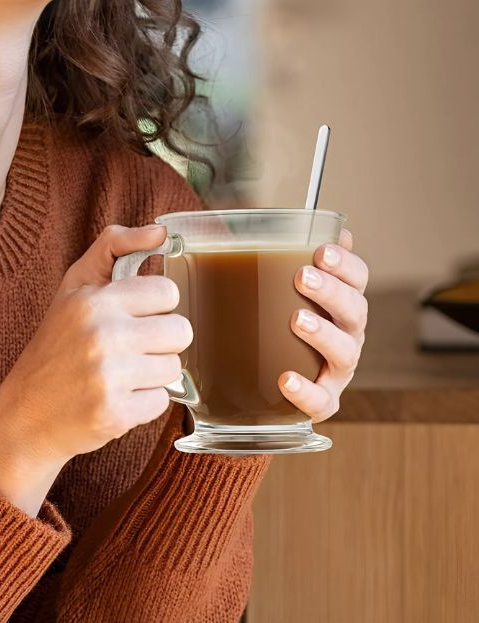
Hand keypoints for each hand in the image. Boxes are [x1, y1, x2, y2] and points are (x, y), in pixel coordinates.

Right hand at [0, 224, 191, 467]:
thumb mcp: (74, 287)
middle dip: (160, 341)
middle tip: (130, 348)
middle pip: (180, 331)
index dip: (154, 306)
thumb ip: (113, 248)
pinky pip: (162, 401)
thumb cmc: (54, 346)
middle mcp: (103, 335)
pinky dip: (143, 403)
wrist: (26, 413)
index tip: (134, 315)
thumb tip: (161, 232)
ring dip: (153, 373)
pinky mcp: (116, 414)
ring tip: (120, 374)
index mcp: (94, 300)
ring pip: (174, 367)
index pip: (166, 292)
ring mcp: (110, 377)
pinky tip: (116, 397)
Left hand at [283, 227, 368, 421]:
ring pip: (345, 351)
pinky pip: (322, 401)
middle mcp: (347, 333)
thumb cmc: (277, 320)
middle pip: (354, 309)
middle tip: (304, 277)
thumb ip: (279, 255)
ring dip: (324, 334)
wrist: (265, 376)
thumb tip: (276, 221)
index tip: (322, 249)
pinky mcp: (323, 401)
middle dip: (332, 291)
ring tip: (297, 320)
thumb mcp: (275, 285)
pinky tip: (286, 380)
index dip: (345, 263)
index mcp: (341, 301)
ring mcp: (338, 369)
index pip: (356, 277)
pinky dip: (307, 392)